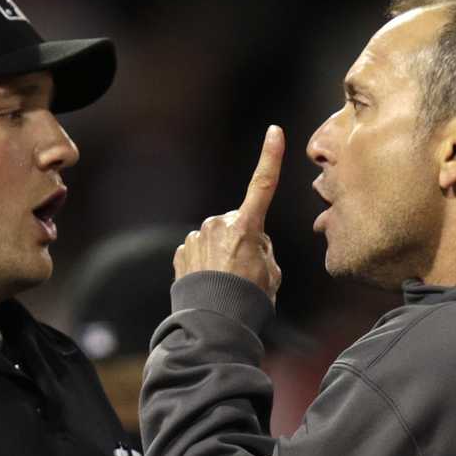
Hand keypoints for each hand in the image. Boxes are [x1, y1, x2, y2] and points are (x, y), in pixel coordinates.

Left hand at [175, 125, 283, 303]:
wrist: (213, 323)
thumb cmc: (249, 299)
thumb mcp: (272, 273)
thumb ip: (264, 250)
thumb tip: (252, 243)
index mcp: (247, 226)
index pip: (263, 184)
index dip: (271, 157)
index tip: (274, 132)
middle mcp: (219, 224)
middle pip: (239, 224)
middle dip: (243, 240)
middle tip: (245, 272)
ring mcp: (197, 238)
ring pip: (217, 238)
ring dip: (222, 254)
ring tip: (226, 283)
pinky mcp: (181, 252)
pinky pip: (199, 251)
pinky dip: (205, 264)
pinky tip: (210, 284)